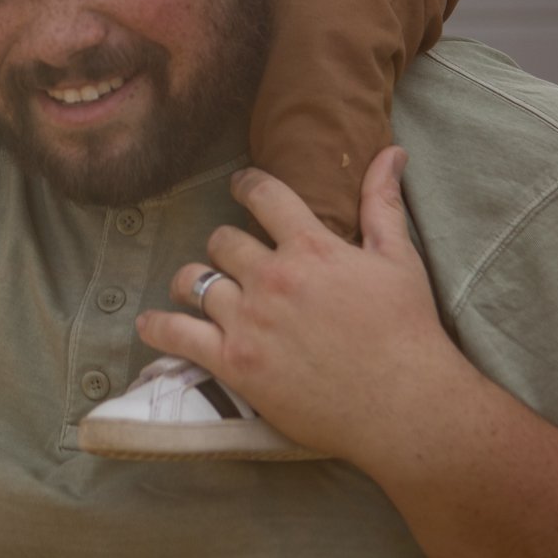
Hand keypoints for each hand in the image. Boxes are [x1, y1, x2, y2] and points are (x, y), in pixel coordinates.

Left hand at [137, 150, 472, 469]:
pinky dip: (158, 327)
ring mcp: (249, 321)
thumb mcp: (398, 258)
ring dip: (191, 280)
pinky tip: (150, 323)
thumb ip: (382, 202)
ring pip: (195, 280)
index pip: (262, 194)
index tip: (239, 185)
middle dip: (225, 245)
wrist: (405, 406)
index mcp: (310, 246)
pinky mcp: (235, 364)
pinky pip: (178, 335)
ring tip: (192, 286)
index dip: (246, 184)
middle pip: (222, 240)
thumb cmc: (408, 331)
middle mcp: (273, 277)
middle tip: (230, 257)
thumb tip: (392, 151)